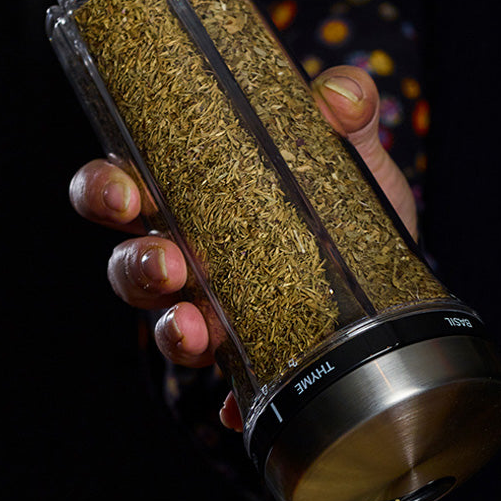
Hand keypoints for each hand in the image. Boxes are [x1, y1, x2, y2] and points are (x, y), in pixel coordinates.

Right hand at [68, 65, 416, 430]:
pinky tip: (240, 406)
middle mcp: (190, 263)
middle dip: (135, 266)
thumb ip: (346, 113)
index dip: (104, 190)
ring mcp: (215, 317)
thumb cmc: (349, 206)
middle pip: (130, 267)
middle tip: (166, 262)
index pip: (121, 190)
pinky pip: (230, 391)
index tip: (121, 190)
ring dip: (173, 331)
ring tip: (196, 328)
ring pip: (167, 329)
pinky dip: (233, 401)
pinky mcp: (252, 364)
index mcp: (191, 200)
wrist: (396, 276)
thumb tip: (339, 94)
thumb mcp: (350, 153)